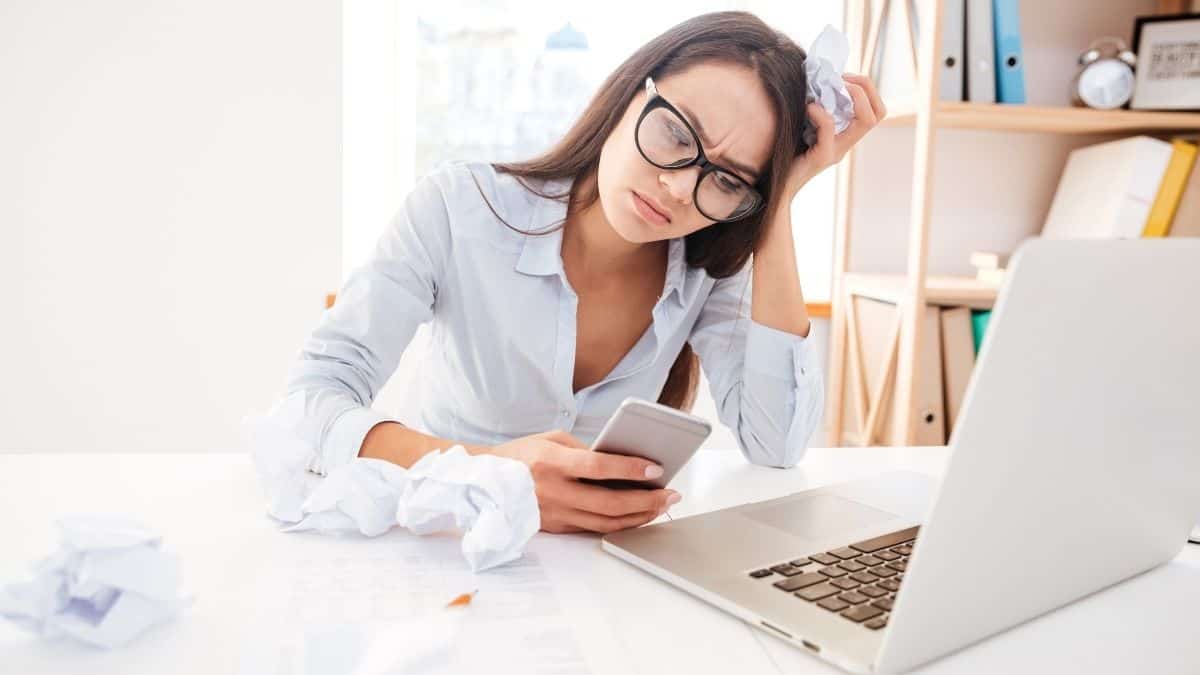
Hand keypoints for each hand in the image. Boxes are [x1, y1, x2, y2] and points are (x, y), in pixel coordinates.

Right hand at [490, 430, 681, 533]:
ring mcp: (555, 514)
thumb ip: (583, 450)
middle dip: (646, 501)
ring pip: (605, 522)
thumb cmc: (520, 456)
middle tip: (671, 494)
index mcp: (550, 463)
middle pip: (608, 503)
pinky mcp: (556, 528)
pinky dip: (621, 523)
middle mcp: (553, 492)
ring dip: (639, 516)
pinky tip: (639, 515)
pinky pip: (594, 528)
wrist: (484, 483)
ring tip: (662, 506)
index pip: (597, 468)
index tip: (656, 468)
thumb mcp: (550, 439)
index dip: (629, 469)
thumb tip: (620, 461)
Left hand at [784, 72, 886, 198]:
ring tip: (831, 86)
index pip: (876, 111)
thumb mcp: (801, 128)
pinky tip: (808, 107)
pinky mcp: (822, 157)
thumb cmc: (783, 154)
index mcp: (844, 136)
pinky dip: (821, 113)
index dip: (867, 88)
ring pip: (865, 122)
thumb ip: (811, 110)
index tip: (844, 76)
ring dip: (854, 97)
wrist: (774, 187)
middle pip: (878, 114)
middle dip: (866, 88)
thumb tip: (811, 79)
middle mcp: (845, 144)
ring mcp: (836, 151)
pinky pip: (830, 130)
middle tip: (842, 78)